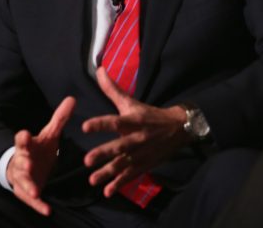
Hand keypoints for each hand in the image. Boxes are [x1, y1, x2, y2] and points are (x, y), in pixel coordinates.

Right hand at [6, 96, 75, 215]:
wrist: (22, 170)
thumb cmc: (37, 150)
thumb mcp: (48, 135)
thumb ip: (59, 119)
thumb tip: (73, 99)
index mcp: (27, 146)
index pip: (21, 139)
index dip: (22, 138)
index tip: (25, 135)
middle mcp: (22, 161)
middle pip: (21, 161)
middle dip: (24, 162)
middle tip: (28, 164)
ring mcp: (22, 178)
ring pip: (23, 181)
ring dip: (28, 185)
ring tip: (35, 190)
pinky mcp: (26, 192)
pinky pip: (31, 199)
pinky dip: (38, 205)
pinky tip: (48, 210)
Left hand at [82, 67, 189, 197]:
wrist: (178, 128)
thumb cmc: (148, 114)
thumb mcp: (131, 102)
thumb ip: (112, 89)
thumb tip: (99, 69)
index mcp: (133, 121)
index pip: (115, 121)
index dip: (100, 124)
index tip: (85, 126)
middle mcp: (137, 138)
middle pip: (119, 147)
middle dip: (103, 154)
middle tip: (86, 160)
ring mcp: (142, 154)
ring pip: (123, 165)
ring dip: (108, 173)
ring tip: (92, 180)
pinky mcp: (145, 165)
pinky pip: (131, 176)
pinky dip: (120, 184)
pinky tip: (107, 192)